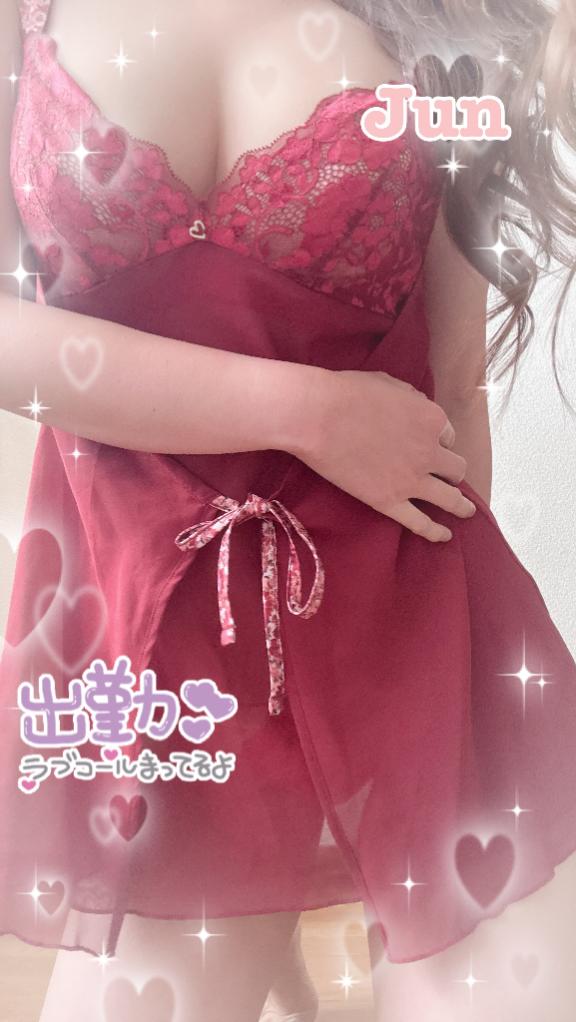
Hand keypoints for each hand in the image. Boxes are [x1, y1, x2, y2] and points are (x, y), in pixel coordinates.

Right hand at [293, 368, 476, 542]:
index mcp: (432, 419)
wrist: (317, 416)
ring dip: (460, 505)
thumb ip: (412, 399)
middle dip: (451, 470)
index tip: (427, 445)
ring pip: (450, 498)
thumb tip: (417, 408)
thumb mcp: (391, 383)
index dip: (438, 441)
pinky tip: (445, 536)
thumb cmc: (348, 392)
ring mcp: (412, 479)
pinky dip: (436, 532)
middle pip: (456, 468)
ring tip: (464, 511)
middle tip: (443, 475)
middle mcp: (430, 451)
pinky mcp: (390, 501)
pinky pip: (421, 523)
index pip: (448, 436)